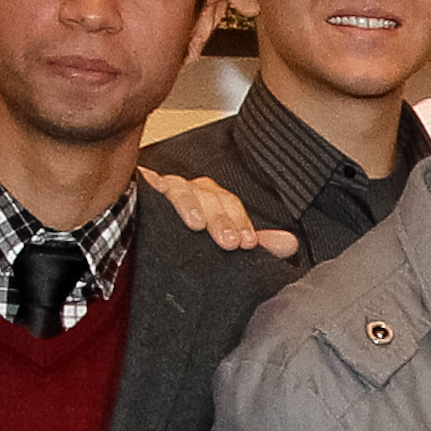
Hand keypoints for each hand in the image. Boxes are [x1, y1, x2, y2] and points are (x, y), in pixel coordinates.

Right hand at [137, 167, 299, 260]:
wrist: (144, 240)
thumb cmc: (190, 239)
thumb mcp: (226, 242)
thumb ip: (257, 243)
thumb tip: (290, 244)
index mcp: (214, 199)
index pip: (231, 206)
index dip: (241, 223)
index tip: (247, 244)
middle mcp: (192, 191)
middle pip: (210, 196)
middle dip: (222, 219)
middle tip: (229, 243)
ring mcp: (166, 189)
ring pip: (182, 189)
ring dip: (191, 205)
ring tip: (197, 225)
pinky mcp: (140, 191)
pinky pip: (147, 186)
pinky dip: (152, 188)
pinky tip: (155, 197)